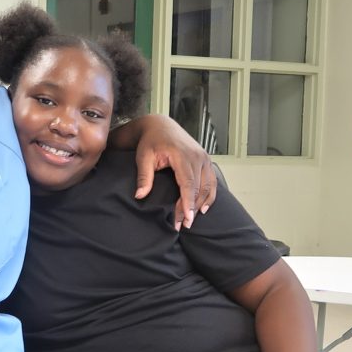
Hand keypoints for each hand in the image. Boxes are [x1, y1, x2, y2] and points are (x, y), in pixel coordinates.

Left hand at [132, 114, 216, 228]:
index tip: (186, 219)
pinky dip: (209, 195)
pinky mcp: (206, 160)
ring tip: (191, 219)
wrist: (160, 126)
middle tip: (183, 225)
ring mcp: (204, 157)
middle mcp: (197, 156)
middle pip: (198, 188)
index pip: (188, 184)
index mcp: (182, 155)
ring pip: (208, 186)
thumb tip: (140, 196)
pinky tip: (203, 207)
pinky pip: (212, 180)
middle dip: (191, 208)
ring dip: (201, 204)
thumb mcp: (143, 157)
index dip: (188, 203)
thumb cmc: (150, 142)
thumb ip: (144, 177)